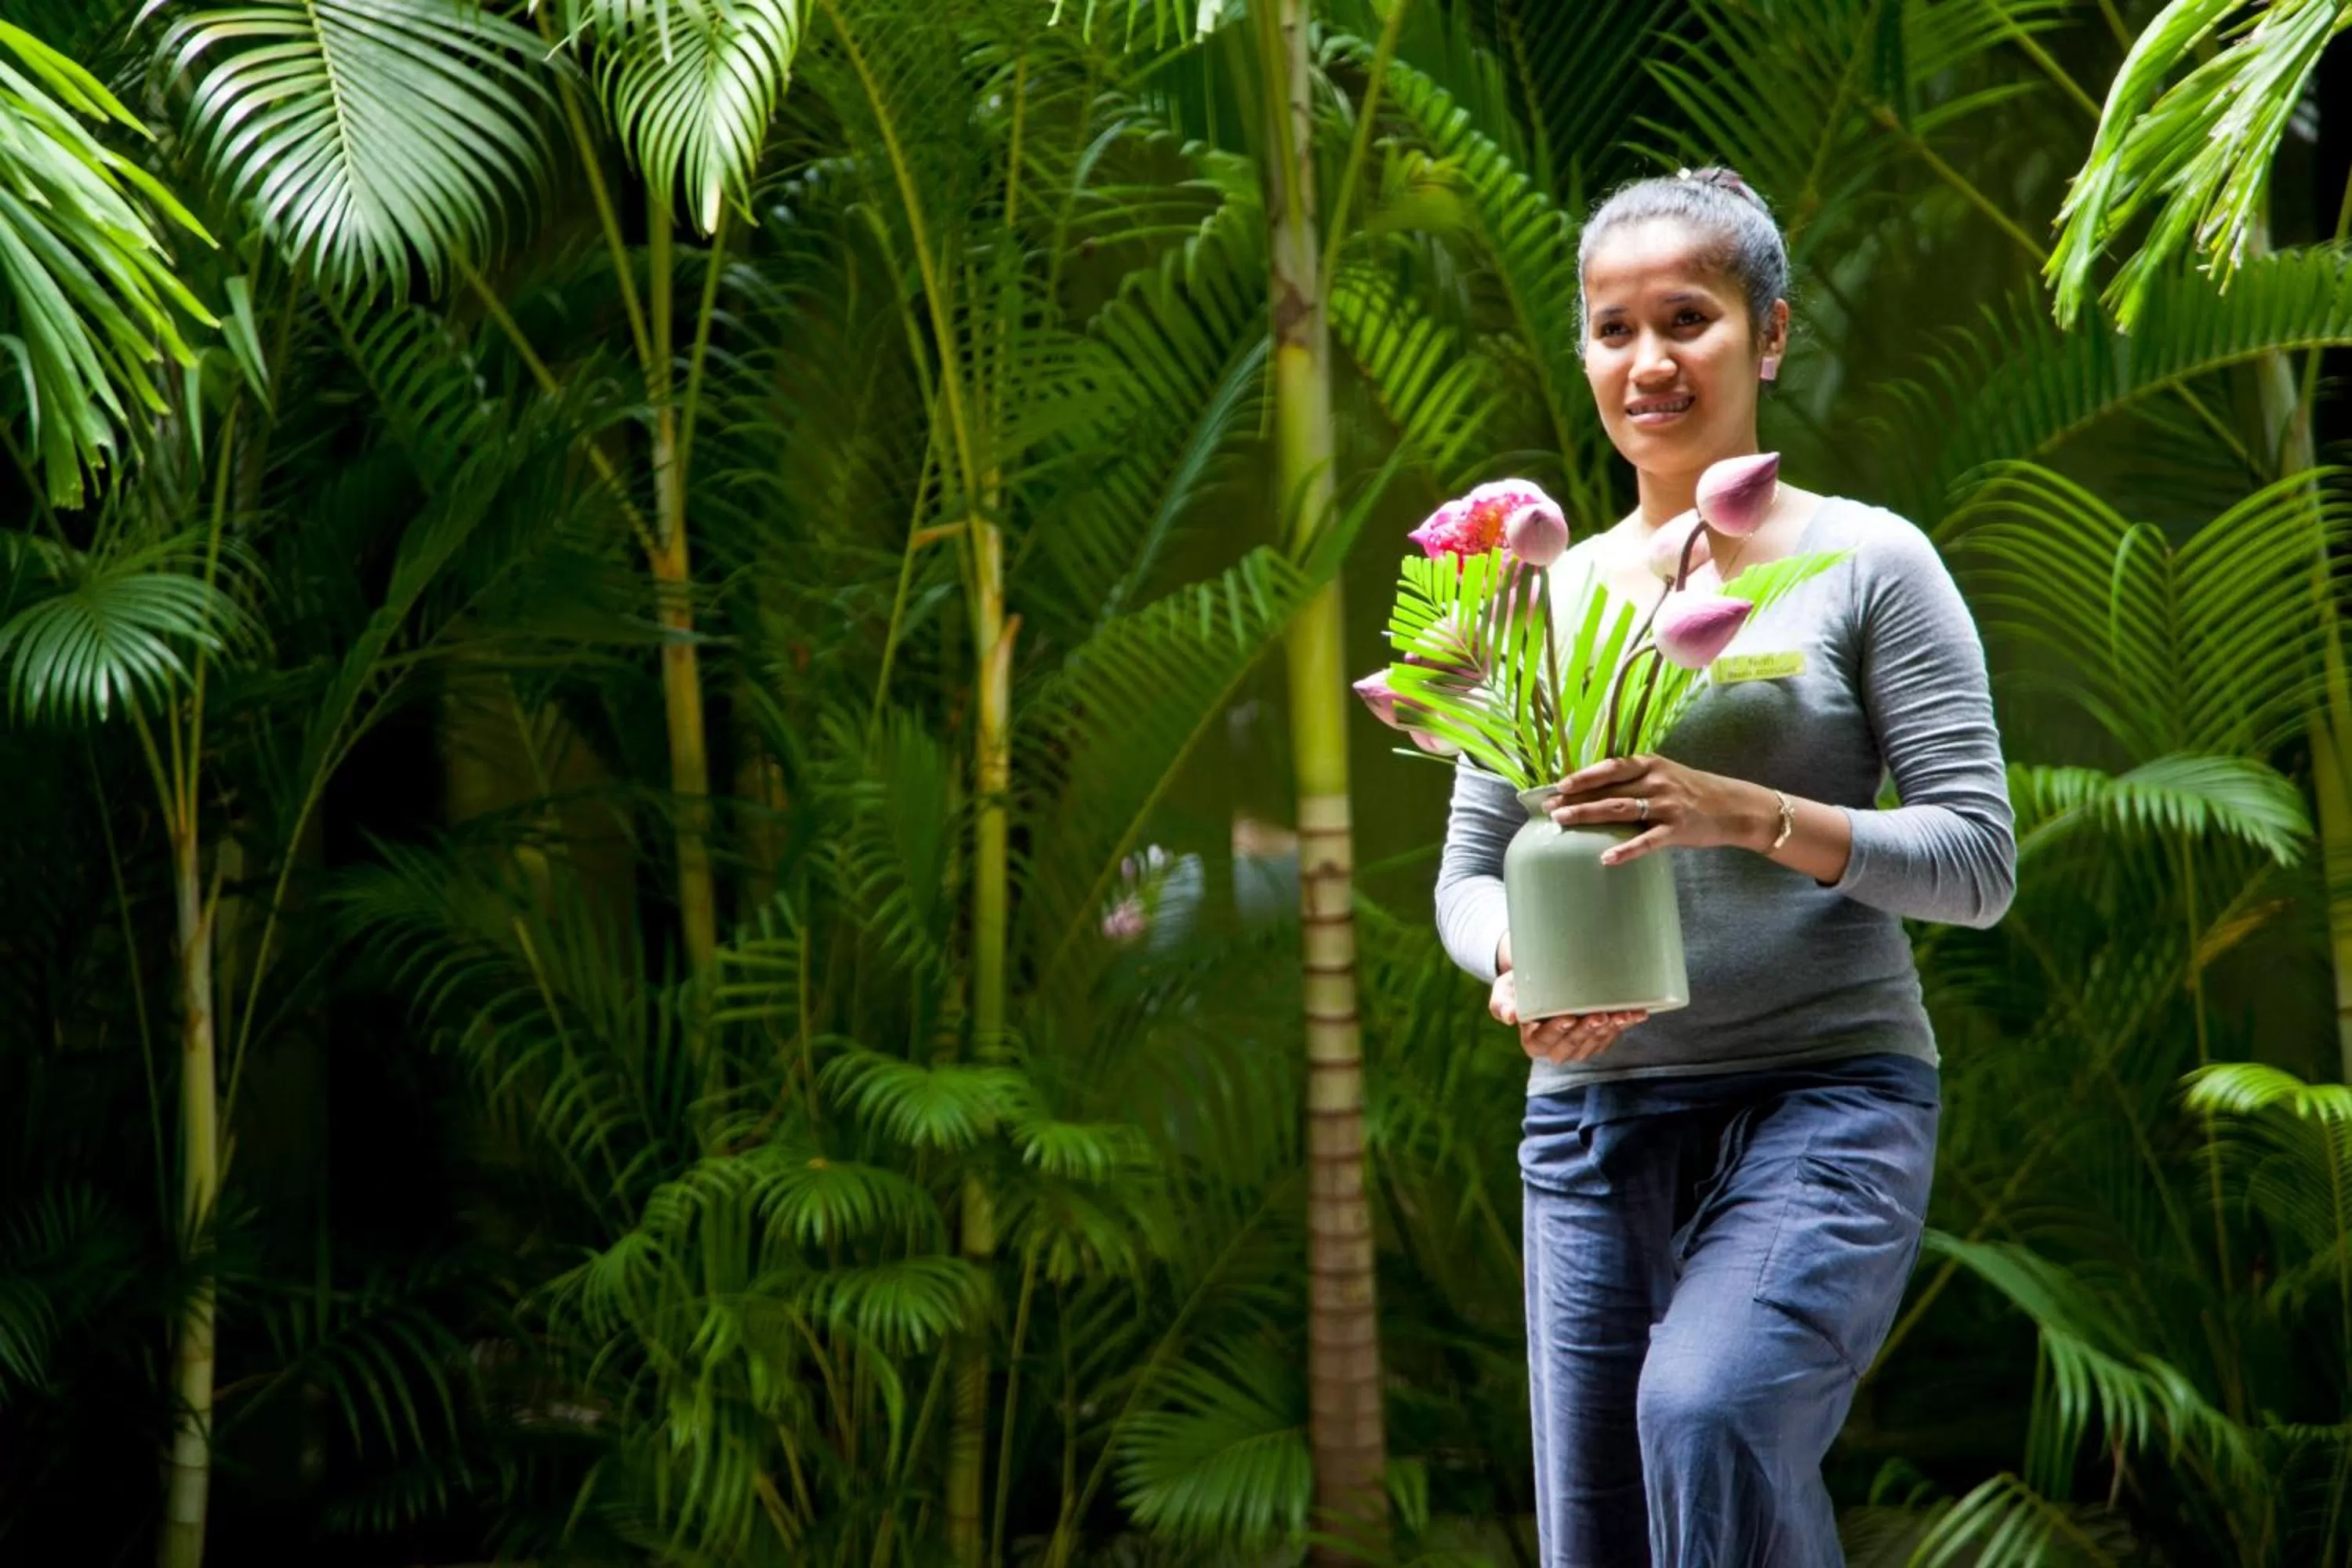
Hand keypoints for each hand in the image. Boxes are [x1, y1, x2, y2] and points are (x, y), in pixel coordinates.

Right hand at [1489, 969, 1646, 1064]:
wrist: (1542, 980)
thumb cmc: (1520, 985)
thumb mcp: (1505, 990)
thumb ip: (1501, 1003)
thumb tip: (1509, 1016)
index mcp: (1533, 1042)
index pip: (1543, 1041)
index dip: (1557, 1031)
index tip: (1568, 1017)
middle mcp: (1556, 1049)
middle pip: (1572, 1045)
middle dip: (1587, 1031)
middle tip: (1599, 1014)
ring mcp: (1578, 1047)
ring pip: (1594, 1043)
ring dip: (1610, 1030)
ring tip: (1622, 1014)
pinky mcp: (1596, 1040)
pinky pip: (1610, 1037)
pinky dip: (1624, 1026)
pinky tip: (1635, 1014)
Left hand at [1545, 753, 1768, 866]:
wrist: (1734, 807)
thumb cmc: (1692, 791)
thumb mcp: (1664, 775)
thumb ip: (1633, 780)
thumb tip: (1593, 791)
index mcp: (1651, 764)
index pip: (1610, 768)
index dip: (1582, 776)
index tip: (1557, 785)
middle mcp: (1657, 781)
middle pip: (1608, 790)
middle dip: (1575, 799)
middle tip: (1548, 808)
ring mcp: (1667, 805)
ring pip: (1620, 810)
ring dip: (1589, 816)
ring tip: (1563, 822)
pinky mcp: (1677, 829)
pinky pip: (1647, 841)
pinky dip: (1626, 849)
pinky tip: (1605, 857)